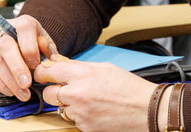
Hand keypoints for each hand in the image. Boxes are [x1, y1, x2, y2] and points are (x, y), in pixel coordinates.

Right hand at [0, 15, 57, 100]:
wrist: (23, 41)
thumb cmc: (36, 43)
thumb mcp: (47, 44)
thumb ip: (49, 51)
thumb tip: (51, 62)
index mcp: (23, 23)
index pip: (24, 31)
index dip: (30, 50)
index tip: (37, 66)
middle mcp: (3, 30)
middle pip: (6, 48)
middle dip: (17, 69)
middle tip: (27, 85)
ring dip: (9, 81)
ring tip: (23, 94)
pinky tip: (11, 92)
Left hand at [34, 58, 155, 130]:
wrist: (146, 109)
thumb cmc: (129, 87)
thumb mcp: (105, 68)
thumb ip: (81, 67)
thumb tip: (63, 65)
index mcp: (83, 74)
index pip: (49, 72)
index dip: (44, 72)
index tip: (44, 74)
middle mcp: (78, 93)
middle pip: (49, 93)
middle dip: (55, 91)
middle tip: (67, 89)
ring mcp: (80, 112)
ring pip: (61, 108)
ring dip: (70, 105)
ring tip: (90, 101)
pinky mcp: (84, 126)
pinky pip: (74, 119)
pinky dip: (81, 115)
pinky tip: (95, 110)